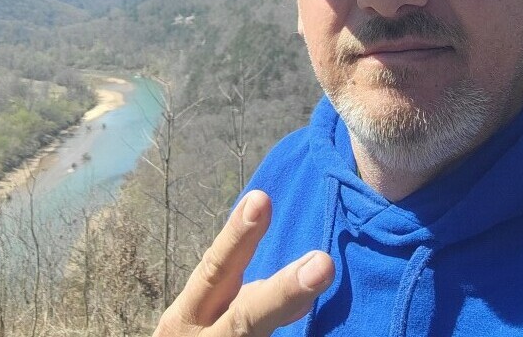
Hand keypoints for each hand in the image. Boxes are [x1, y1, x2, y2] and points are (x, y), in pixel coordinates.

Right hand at [153, 190, 334, 335]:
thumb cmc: (197, 336)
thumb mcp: (205, 317)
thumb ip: (243, 295)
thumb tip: (310, 265)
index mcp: (189, 316)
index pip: (215, 270)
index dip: (236, 237)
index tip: (261, 199)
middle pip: (245, 318)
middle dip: (283, 292)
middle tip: (323, 262)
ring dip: (291, 310)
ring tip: (322, 274)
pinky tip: (334, 334)